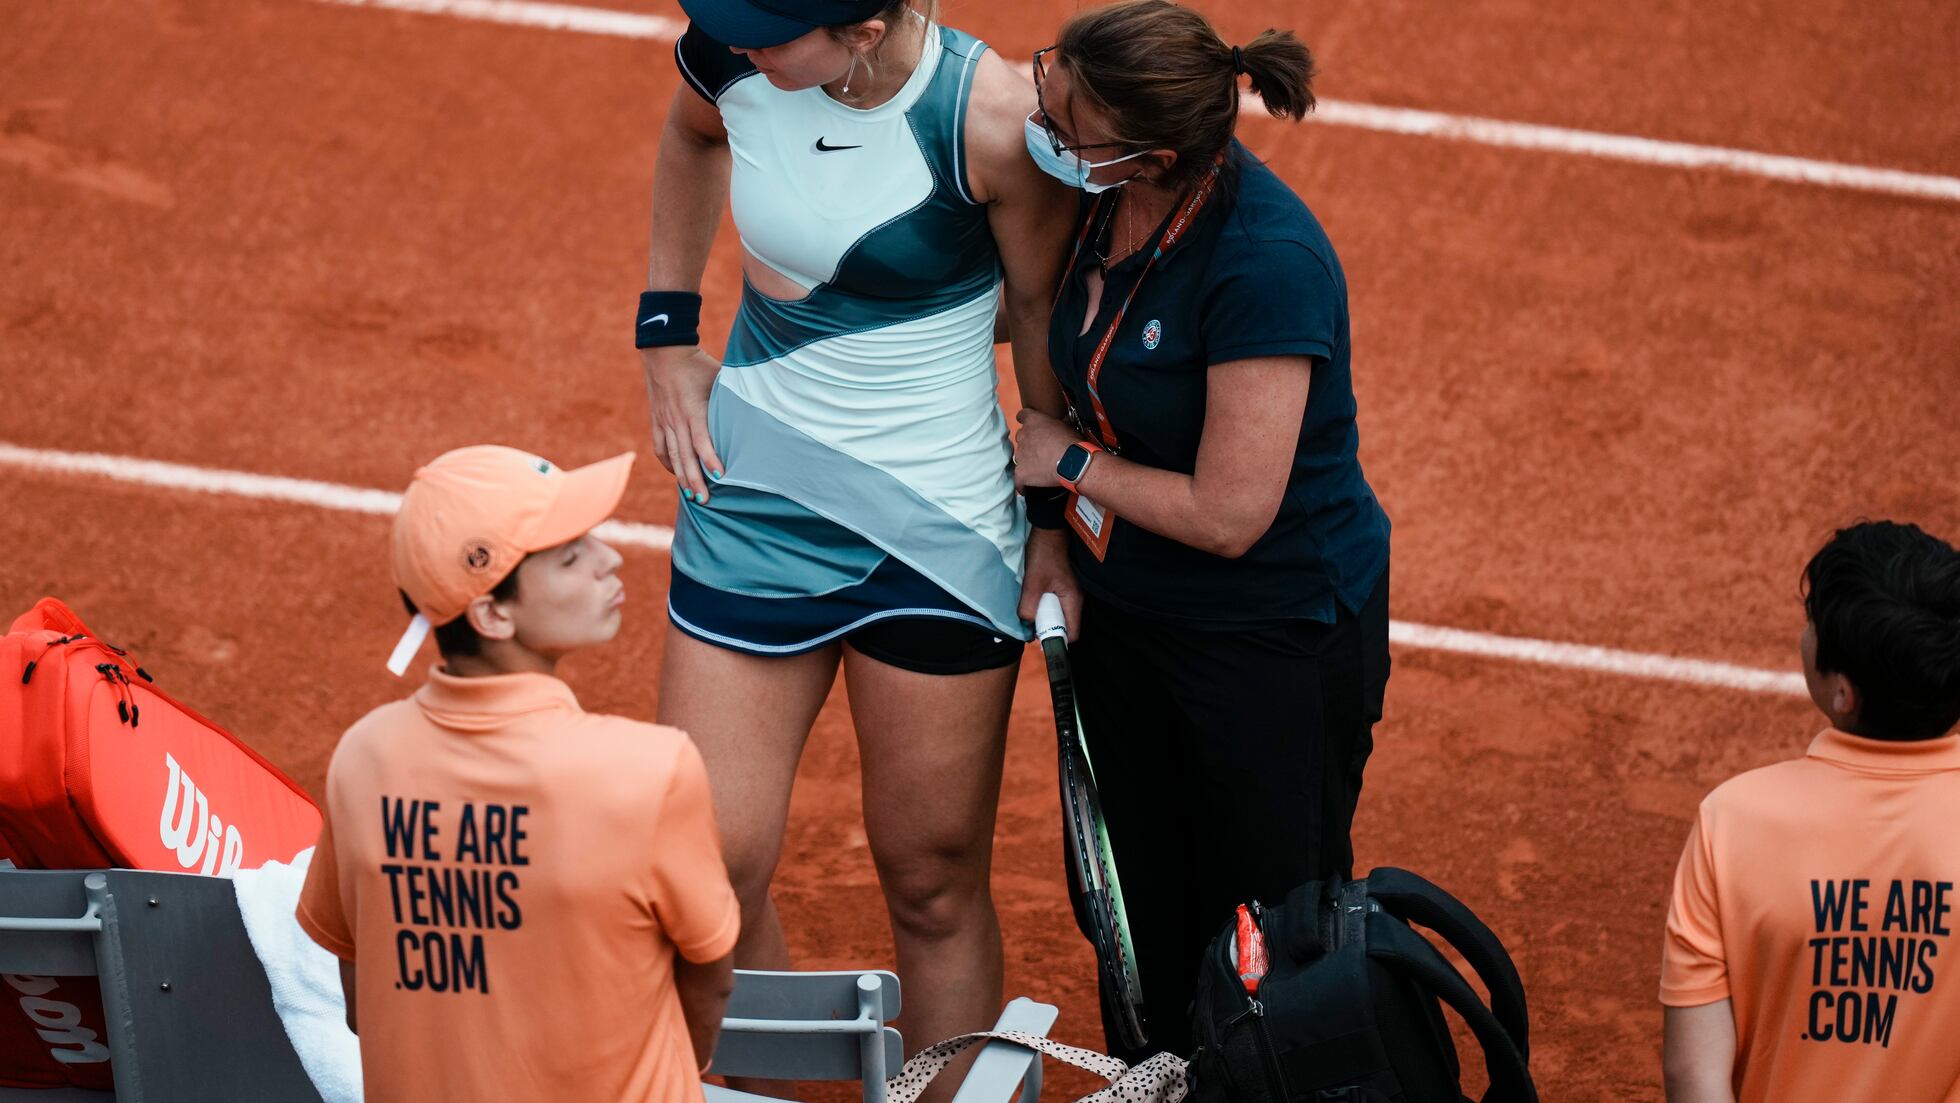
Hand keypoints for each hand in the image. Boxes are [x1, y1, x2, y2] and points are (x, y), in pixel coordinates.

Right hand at [641, 346, 725, 505]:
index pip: (702, 440)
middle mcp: (677, 419)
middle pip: (685, 456)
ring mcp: (664, 421)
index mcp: (693, 409)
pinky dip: (668, 463)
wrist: (664, 350)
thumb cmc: (698, 364)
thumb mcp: (720, 377)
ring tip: (691, 496)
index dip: (711, 459)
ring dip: (682, 477)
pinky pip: (661, 447)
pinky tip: (677, 474)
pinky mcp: (657, 420)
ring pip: (672, 456)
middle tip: (705, 500)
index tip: (720, 477)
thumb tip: (758, 408)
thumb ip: (734, 395)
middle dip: (695, 480)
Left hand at [1013, 408, 1082, 490]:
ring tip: (1040, 470)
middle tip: (1041, 451)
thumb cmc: (1073, 442)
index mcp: (1034, 421)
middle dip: (1029, 444)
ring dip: (1027, 462)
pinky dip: (1022, 484)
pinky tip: (1027, 488)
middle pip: (1021, 438)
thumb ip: (1056, 425)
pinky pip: (1018, 480)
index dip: (1026, 422)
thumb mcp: (1067, 426)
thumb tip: (1062, 423)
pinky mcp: (1020, 472)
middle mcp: (1023, 436)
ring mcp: (1020, 455)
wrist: (1073, 461)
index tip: (1031, 428)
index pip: (1022, 416)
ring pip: (1019, 458)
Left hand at [1018, 528, 1081, 640]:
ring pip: (1060, 615)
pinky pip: (1057, 604)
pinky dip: (1046, 607)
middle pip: (1066, 626)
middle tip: (1032, 626)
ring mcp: (1071, 593)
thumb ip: (1028, 606)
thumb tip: (1026, 624)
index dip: (1056, 639)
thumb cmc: (1043, 555)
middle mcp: (1076, 599)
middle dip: (1049, 629)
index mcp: (1073, 600)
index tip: (1040, 638)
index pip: (1072, 634)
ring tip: (1031, 613)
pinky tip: (1034, 601)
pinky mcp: (1064, 587)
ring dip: (1046, 617)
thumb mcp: (1032, 582)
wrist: (1048, 530)